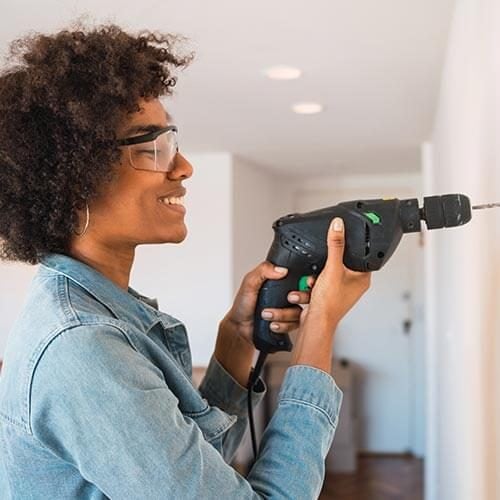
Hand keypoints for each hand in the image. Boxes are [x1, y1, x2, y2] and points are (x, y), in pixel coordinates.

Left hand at [220, 262, 312, 347]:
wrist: (240, 327)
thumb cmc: (243, 305)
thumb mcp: (249, 283)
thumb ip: (263, 271)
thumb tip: (281, 269)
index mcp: (280, 281)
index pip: (302, 277)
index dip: (309, 280)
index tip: (307, 281)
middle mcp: (287, 295)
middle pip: (307, 295)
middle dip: (299, 297)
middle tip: (289, 298)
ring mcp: (289, 310)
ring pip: (299, 312)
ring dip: (283, 315)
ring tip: (266, 314)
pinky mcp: (288, 324)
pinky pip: (295, 325)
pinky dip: (283, 325)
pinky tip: (272, 324)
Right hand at [290, 217, 371, 372]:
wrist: (315, 324)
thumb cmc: (330, 304)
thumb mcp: (332, 268)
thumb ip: (335, 245)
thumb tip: (338, 226)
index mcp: (362, 278)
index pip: (360, 255)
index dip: (348, 249)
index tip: (339, 243)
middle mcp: (353, 285)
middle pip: (338, 263)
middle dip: (324, 266)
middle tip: (322, 271)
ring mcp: (339, 291)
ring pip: (325, 273)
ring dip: (314, 277)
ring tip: (314, 284)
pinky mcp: (326, 296)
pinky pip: (317, 283)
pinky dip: (310, 285)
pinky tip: (308, 290)